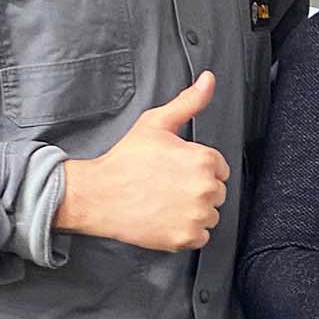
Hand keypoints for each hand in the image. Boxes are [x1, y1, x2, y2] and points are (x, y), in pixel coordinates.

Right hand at [55, 71, 229, 250]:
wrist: (98, 195)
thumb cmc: (125, 160)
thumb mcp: (156, 123)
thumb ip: (188, 102)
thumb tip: (208, 80)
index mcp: (204, 160)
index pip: (219, 169)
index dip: (198, 169)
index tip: (177, 170)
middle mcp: (205, 189)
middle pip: (217, 193)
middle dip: (197, 189)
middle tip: (168, 186)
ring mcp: (196, 216)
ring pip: (211, 215)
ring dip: (194, 211)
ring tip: (166, 202)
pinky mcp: (186, 238)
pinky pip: (201, 237)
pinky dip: (186, 231)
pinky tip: (166, 218)